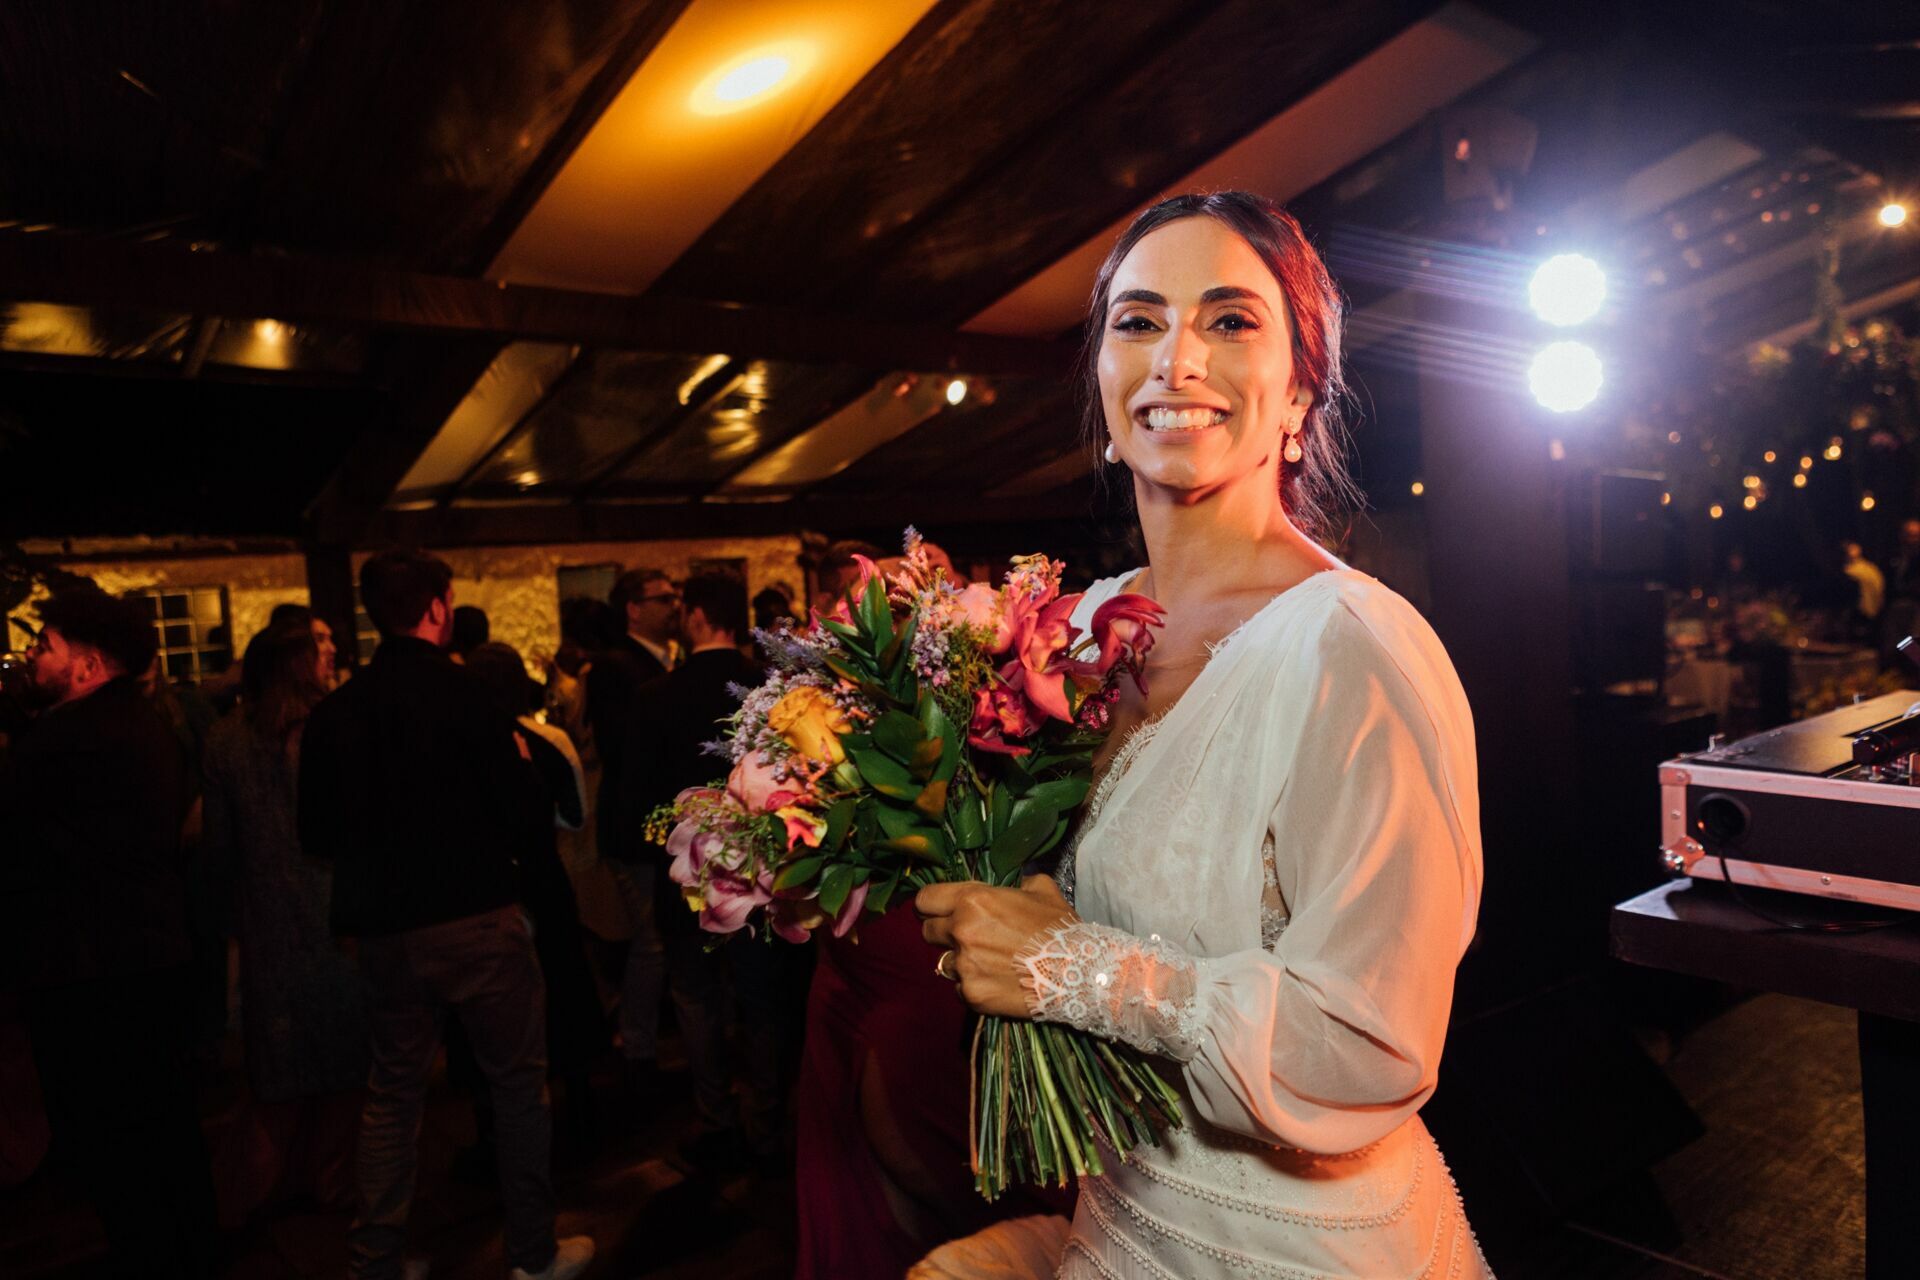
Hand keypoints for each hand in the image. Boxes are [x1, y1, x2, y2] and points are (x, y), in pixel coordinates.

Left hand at [916, 875, 1077, 1017]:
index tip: (938, 910)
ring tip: (987, 963)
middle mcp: (961, 930)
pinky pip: (960, 988)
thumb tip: (1015, 884)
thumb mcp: (1042, 889)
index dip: (931, 905)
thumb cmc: (1059, 927)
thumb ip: (1019, 882)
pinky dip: (973, 985)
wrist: (1077, 971)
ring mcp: (964, 965)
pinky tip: (996, 982)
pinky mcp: (972, 994)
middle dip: (943, 933)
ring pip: (943, 962)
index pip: (925, 899)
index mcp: (972, 900)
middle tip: (966, 937)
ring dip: (960, 961)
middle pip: (927, 932)